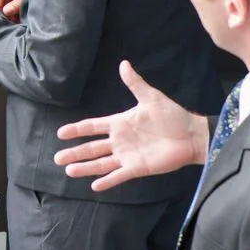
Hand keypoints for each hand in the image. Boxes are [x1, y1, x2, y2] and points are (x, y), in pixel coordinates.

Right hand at [54, 60, 209, 191]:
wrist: (192, 135)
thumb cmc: (172, 115)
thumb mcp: (151, 97)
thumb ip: (135, 83)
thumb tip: (123, 63)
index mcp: (120, 123)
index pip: (93, 127)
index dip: (77, 129)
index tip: (61, 133)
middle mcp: (120, 141)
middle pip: (92, 147)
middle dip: (75, 152)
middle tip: (57, 157)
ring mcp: (127, 156)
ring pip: (101, 163)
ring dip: (85, 167)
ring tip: (68, 171)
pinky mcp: (138, 168)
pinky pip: (119, 175)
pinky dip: (107, 181)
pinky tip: (94, 186)